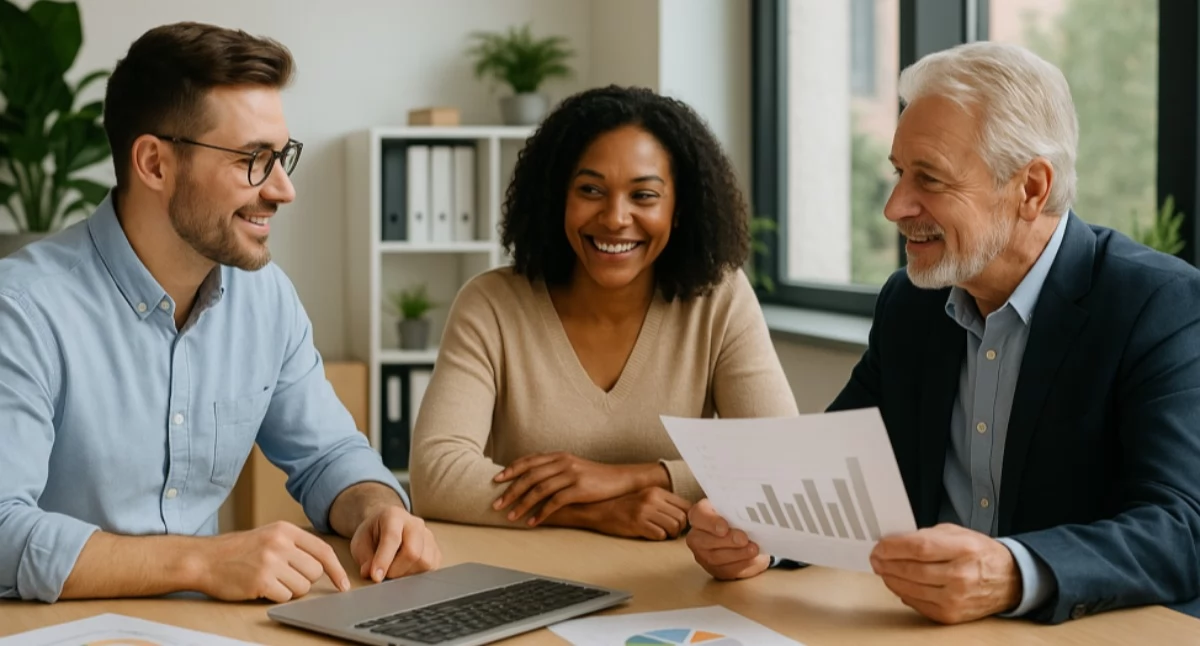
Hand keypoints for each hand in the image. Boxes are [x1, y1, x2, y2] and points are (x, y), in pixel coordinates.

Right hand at [196, 521, 349, 602]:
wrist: (204, 559)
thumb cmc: (238, 550)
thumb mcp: (269, 535)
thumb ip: (295, 545)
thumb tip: (324, 563)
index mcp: (285, 530)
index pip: (323, 550)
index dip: (337, 569)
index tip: (344, 584)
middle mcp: (280, 543)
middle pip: (315, 572)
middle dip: (304, 579)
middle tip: (284, 576)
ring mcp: (270, 562)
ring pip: (303, 587)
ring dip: (290, 590)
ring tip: (271, 580)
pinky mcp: (261, 581)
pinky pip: (286, 597)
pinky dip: (277, 596)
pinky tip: (262, 587)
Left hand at [349, 505, 441, 582]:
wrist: (387, 525)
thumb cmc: (373, 533)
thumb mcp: (360, 542)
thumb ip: (365, 558)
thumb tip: (371, 574)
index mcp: (394, 516)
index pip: (393, 538)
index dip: (384, 560)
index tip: (376, 576)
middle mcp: (415, 523)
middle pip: (413, 552)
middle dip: (395, 570)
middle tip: (383, 574)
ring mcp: (428, 536)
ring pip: (424, 562)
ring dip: (406, 574)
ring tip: (394, 570)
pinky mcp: (436, 551)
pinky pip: (431, 568)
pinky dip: (417, 575)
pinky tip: (405, 570)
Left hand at [492, 452, 666, 525]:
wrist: (620, 479)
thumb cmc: (594, 476)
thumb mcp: (573, 467)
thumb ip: (554, 469)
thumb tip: (531, 478)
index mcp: (559, 456)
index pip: (529, 461)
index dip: (511, 470)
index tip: (496, 480)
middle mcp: (563, 462)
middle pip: (530, 476)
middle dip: (511, 491)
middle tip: (497, 504)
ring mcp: (571, 474)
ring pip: (539, 489)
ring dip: (522, 504)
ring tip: (511, 517)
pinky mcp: (580, 488)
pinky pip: (555, 502)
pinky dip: (541, 513)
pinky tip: (533, 522)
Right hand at [578, 487, 691, 539]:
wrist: (600, 510)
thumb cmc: (624, 507)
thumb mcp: (645, 498)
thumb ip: (664, 503)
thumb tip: (686, 515)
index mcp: (656, 491)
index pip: (686, 505)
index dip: (687, 517)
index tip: (681, 524)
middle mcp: (652, 498)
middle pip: (682, 518)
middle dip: (679, 528)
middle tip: (669, 531)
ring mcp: (644, 510)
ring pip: (673, 527)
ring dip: (669, 534)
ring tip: (660, 533)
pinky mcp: (637, 523)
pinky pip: (660, 535)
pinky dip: (658, 537)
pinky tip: (649, 534)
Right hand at [684, 498, 769, 579]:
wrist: (743, 533)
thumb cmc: (736, 516)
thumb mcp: (736, 506)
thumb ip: (738, 506)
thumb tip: (750, 509)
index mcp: (699, 515)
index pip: (699, 516)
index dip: (711, 522)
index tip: (724, 527)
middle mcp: (696, 536)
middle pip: (705, 541)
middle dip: (727, 541)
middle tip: (744, 539)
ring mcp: (704, 555)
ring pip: (716, 558)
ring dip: (737, 554)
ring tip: (753, 549)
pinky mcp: (716, 570)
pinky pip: (728, 570)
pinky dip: (743, 564)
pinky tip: (754, 558)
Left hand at [870, 523, 1020, 623]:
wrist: (1009, 580)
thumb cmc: (980, 554)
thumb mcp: (957, 533)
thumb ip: (927, 536)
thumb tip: (894, 543)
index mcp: (964, 549)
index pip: (919, 548)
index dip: (893, 547)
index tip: (879, 545)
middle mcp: (961, 576)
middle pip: (911, 570)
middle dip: (886, 563)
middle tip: (875, 557)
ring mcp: (956, 599)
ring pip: (910, 589)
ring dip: (890, 578)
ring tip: (882, 569)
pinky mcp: (951, 615)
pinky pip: (917, 604)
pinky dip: (903, 593)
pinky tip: (898, 583)